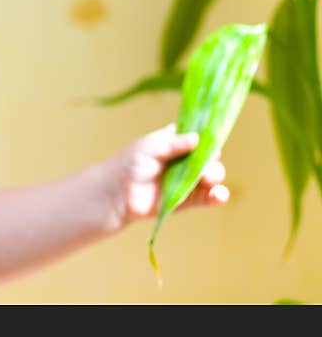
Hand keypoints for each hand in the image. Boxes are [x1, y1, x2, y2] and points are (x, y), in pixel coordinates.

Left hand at [104, 122, 228, 229]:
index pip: (199, 136)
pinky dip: (216, 196)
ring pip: (211, 177)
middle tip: (205, 165)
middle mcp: (185, 160)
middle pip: (208, 158)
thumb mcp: (150, 147)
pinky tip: (218, 195)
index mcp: (176, 142)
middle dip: (211, 161)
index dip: (208, 137)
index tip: (212, 138)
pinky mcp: (188, 200)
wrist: (116, 193)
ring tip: (209, 180)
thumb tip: (197, 138)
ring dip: (215, 178)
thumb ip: (173, 143)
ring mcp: (187, 180)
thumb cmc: (130, 163)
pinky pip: (207, 198)